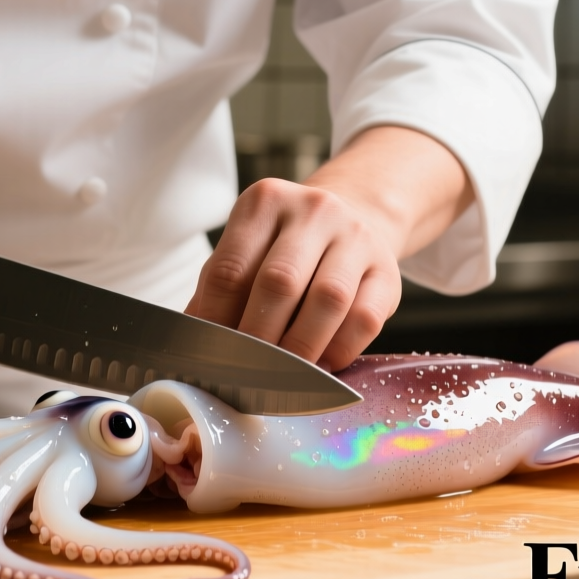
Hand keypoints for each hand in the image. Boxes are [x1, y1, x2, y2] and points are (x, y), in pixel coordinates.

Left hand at [186, 126, 472, 370]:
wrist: (354, 219)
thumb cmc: (284, 248)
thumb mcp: (247, 250)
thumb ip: (219, 291)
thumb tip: (191, 344)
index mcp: (265, 202)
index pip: (231, 269)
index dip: (216, 321)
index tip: (210, 357)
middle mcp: (314, 210)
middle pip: (279, 283)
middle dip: (258, 340)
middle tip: (246, 374)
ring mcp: (356, 237)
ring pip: (328, 301)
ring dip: (301, 349)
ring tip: (284, 376)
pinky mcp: (387, 270)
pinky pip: (364, 319)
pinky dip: (338, 350)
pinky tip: (322, 363)